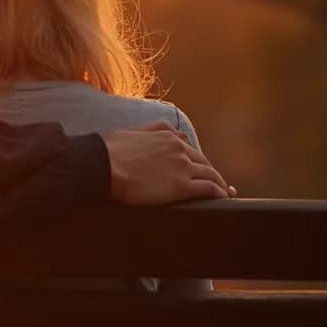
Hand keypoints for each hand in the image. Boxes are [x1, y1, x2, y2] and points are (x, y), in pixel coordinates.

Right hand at [100, 121, 231, 205]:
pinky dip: (218, 193)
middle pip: (203, 161)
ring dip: (219, 183)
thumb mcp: (131, 131)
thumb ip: (153, 128)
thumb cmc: (109, 151)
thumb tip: (172, 131)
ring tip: (224, 192)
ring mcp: (182, 167)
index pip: (188, 148)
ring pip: (210, 174)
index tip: (198, 168)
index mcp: (167, 135)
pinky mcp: (181, 186)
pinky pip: (208, 189)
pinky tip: (222, 198)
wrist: (103, 166)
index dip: (195, 160)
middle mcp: (179, 149)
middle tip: (216, 182)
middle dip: (210, 172)